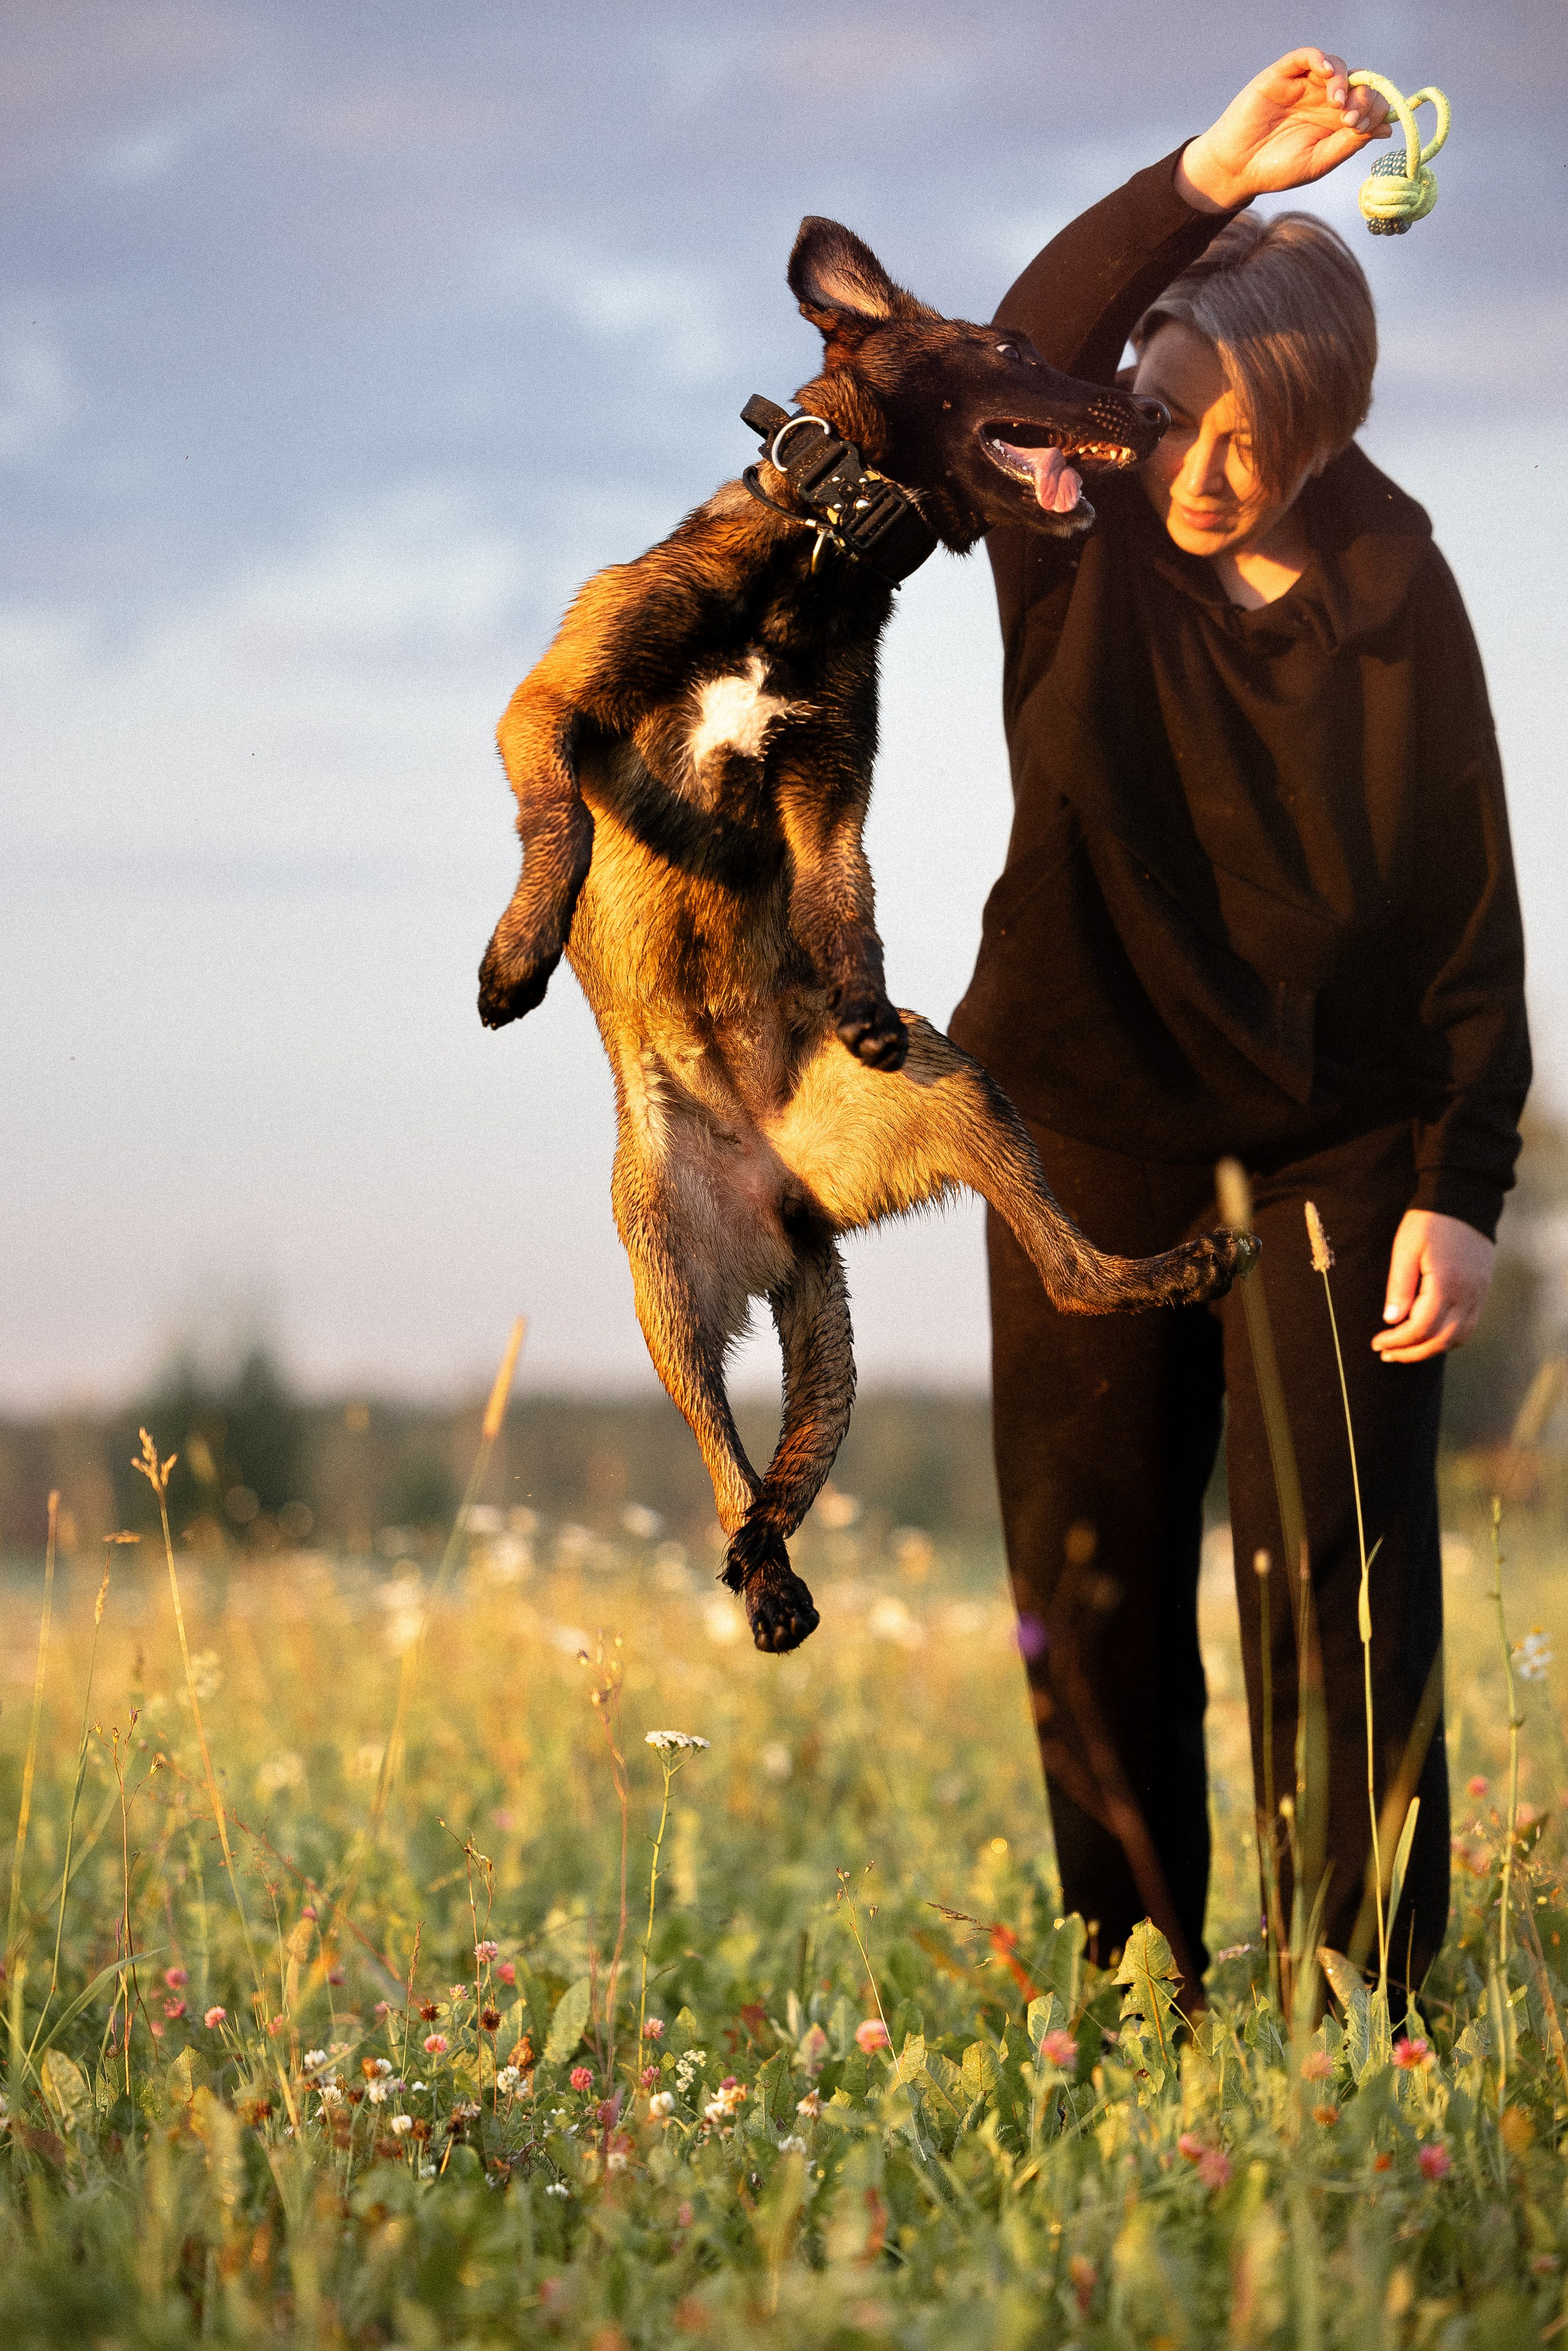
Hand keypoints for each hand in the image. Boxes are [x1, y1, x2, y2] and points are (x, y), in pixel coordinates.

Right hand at [1177, 48, 1389, 213]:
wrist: (1237, 168)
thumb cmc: (1276, 168)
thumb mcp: (1319, 161)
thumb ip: (1349, 142)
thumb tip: (1386, 126)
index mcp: (1335, 121)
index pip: (1367, 102)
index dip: (1373, 108)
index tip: (1363, 127)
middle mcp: (1323, 99)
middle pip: (1357, 81)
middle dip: (1362, 96)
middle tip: (1351, 117)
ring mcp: (1304, 85)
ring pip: (1335, 67)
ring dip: (1343, 81)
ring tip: (1337, 102)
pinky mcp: (1283, 75)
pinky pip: (1306, 56)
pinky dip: (1319, 58)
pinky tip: (1325, 72)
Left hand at [1372, 1211, 1494, 1364]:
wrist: (1465, 1200)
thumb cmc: (1430, 1221)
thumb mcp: (1406, 1249)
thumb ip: (1400, 1287)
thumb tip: (1392, 1320)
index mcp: (1445, 1286)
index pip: (1420, 1329)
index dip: (1397, 1341)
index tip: (1377, 1343)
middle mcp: (1467, 1296)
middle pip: (1440, 1340)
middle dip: (1412, 1353)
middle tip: (1387, 1354)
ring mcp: (1478, 1295)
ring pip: (1458, 1338)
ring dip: (1431, 1349)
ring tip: (1406, 1350)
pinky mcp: (1482, 1291)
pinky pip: (1468, 1326)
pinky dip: (1449, 1339)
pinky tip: (1430, 1336)